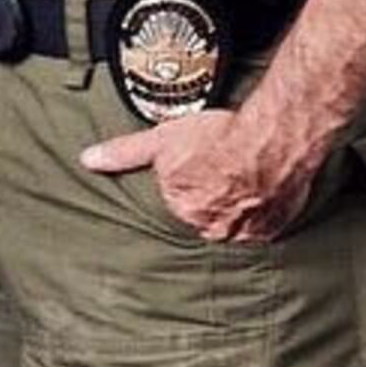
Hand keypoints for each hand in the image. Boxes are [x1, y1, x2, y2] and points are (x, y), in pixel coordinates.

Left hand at [80, 106, 325, 244]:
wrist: (275, 137)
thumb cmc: (221, 136)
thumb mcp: (162, 139)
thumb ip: (125, 153)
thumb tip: (89, 160)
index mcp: (184, 210)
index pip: (179, 200)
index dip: (189, 178)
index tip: (201, 163)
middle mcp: (214, 227)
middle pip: (207, 213)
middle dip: (213, 193)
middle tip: (223, 167)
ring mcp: (247, 229)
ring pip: (236, 220)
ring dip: (239, 203)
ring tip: (245, 175)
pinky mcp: (276, 225)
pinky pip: (265, 223)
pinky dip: (264, 208)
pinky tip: (263, 186)